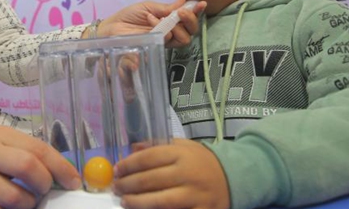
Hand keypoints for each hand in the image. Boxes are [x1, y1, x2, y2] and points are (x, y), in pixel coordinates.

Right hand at [0, 126, 80, 208]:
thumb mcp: (4, 142)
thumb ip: (31, 152)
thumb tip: (65, 174)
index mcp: (1, 137)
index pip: (38, 149)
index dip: (62, 168)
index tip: (74, 182)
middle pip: (27, 167)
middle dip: (44, 184)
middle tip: (44, 190)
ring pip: (14, 198)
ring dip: (28, 204)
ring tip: (24, 200)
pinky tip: (7, 208)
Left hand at [99, 0, 205, 46]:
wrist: (112, 27)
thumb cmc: (129, 16)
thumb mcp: (148, 7)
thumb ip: (166, 7)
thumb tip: (184, 0)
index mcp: (170, 20)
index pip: (188, 18)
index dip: (197, 12)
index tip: (201, 3)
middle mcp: (170, 31)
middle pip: (191, 31)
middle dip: (190, 20)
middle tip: (181, 12)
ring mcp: (164, 41)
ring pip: (184, 39)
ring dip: (176, 26)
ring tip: (160, 18)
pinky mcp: (157, 48)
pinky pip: (168, 41)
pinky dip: (162, 29)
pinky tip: (151, 21)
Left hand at [112, 139, 229, 208]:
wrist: (233, 178)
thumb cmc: (202, 161)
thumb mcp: (183, 146)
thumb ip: (157, 146)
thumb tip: (131, 149)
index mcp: (182, 154)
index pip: (148, 158)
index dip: (128, 165)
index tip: (116, 170)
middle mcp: (188, 174)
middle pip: (150, 180)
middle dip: (128, 185)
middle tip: (115, 188)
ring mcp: (195, 195)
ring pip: (160, 201)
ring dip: (137, 202)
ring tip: (124, 202)